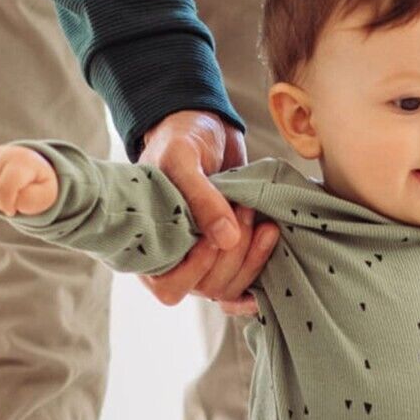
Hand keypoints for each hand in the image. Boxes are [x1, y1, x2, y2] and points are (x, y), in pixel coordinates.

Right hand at [0, 144, 58, 215]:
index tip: (13, 210)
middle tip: (4, 206)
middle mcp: (0, 154)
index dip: (6, 205)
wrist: (30, 166)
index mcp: (22, 162)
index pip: (4, 187)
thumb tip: (10, 200)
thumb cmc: (38, 185)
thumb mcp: (45, 195)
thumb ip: (31, 200)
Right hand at [137, 110, 278, 315]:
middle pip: (207, 287)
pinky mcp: (228, 257)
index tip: (212, 238)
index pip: (168, 286)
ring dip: (251, 259)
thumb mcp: (183, 159)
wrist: (205, 132)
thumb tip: (227, 241)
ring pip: (230, 287)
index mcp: (147, 242)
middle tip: (243, 209)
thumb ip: (200, 196)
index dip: (195, 270)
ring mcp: (201, 262)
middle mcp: (174, 260)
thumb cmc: (180, 141)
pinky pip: (242, 285)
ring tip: (261, 220)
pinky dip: (259, 276)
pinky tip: (271, 264)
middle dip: (232, 254)